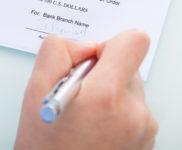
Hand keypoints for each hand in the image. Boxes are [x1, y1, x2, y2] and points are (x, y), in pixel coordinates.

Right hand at [14, 31, 157, 149]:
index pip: (134, 41)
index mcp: (106, 95)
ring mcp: (144, 130)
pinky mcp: (147, 142)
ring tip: (85, 117)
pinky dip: (116, 114)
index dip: (110, 44)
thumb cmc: (45, 147)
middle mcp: (133, 113)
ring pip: (130, 89)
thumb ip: (57, 51)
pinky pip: (135, 111)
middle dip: (104, 72)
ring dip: (109, 94)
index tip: (93, 59)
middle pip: (130, 66)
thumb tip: (85, 45)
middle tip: (80, 95)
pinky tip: (94, 130)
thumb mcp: (34, 90)